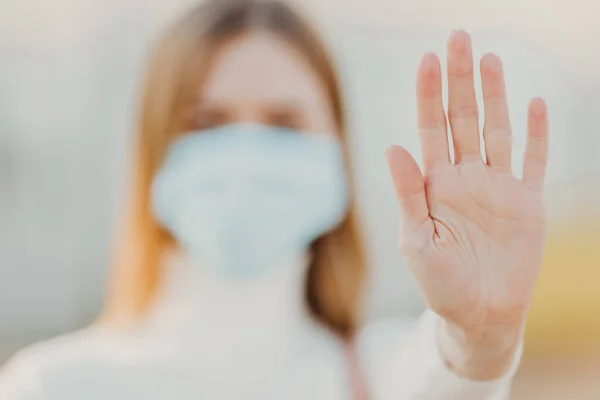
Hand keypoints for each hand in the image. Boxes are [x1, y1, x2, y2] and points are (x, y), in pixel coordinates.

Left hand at [385, 30, 548, 378]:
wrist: (478, 314)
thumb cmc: (439, 282)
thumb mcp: (415, 239)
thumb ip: (408, 193)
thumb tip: (392, 146)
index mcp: (435, 183)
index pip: (430, 127)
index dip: (429, 93)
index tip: (427, 59)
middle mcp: (465, 176)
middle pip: (463, 117)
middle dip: (460, 79)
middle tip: (458, 38)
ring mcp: (497, 187)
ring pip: (497, 130)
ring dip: (495, 95)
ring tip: (489, 58)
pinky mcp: (526, 203)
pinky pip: (532, 161)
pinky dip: (536, 134)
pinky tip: (534, 103)